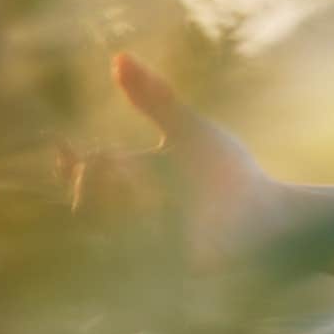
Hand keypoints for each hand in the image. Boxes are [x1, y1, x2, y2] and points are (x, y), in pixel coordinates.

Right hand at [56, 52, 283, 274]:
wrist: (271, 215)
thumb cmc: (231, 175)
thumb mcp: (189, 131)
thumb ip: (155, 98)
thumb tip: (118, 57)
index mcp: (131, 186)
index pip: (81, 179)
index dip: (67, 166)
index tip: (63, 146)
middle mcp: (129, 220)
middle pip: (82, 203)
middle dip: (94, 179)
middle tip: (116, 162)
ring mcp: (143, 251)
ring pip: (99, 230)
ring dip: (118, 201)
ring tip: (143, 183)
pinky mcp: (160, 276)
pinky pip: (128, 258)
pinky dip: (139, 230)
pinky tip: (158, 213)